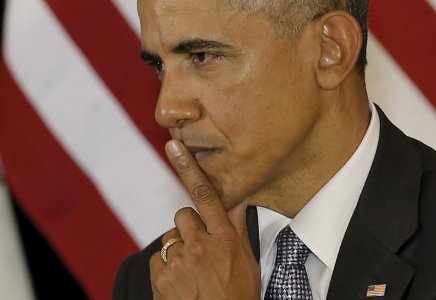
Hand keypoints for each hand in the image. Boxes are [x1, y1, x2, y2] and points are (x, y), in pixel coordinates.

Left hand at [149, 140, 259, 299]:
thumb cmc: (237, 295)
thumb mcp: (246, 261)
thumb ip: (238, 228)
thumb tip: (237, 201)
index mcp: (223, 239)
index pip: (205, 195)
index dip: (189, 168)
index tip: (174, 147)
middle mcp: (198, 246)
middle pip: (183, 215)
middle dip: (190, 226)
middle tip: (199, 245)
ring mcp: (177, 261)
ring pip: (170, 237)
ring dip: (178, 247)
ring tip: (190, 268)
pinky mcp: (160, 275)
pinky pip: (158, 258)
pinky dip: (166, 265)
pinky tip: (179, 279)